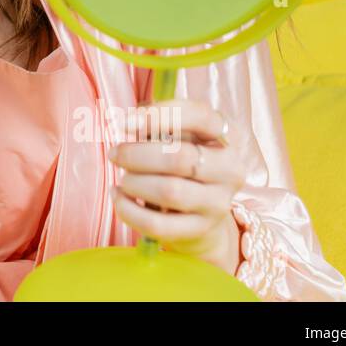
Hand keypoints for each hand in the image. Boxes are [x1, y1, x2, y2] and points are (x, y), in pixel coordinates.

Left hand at [107, 98, 249, 274]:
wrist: (201, 211)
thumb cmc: (183, 161)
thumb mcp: (180, 135)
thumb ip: (159, 123)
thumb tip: (127, 122)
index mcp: (229, 135)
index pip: (201, 117)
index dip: (158, 116)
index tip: (123, 122)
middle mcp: (231, 169)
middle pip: (180, 157)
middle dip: (136, 154)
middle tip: (115, 154)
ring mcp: (218, 203)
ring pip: (169, 191)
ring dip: (134, 182)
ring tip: (122, 178)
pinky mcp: (200, 229)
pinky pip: (157, 223)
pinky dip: (128, 209)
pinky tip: (119, 197)